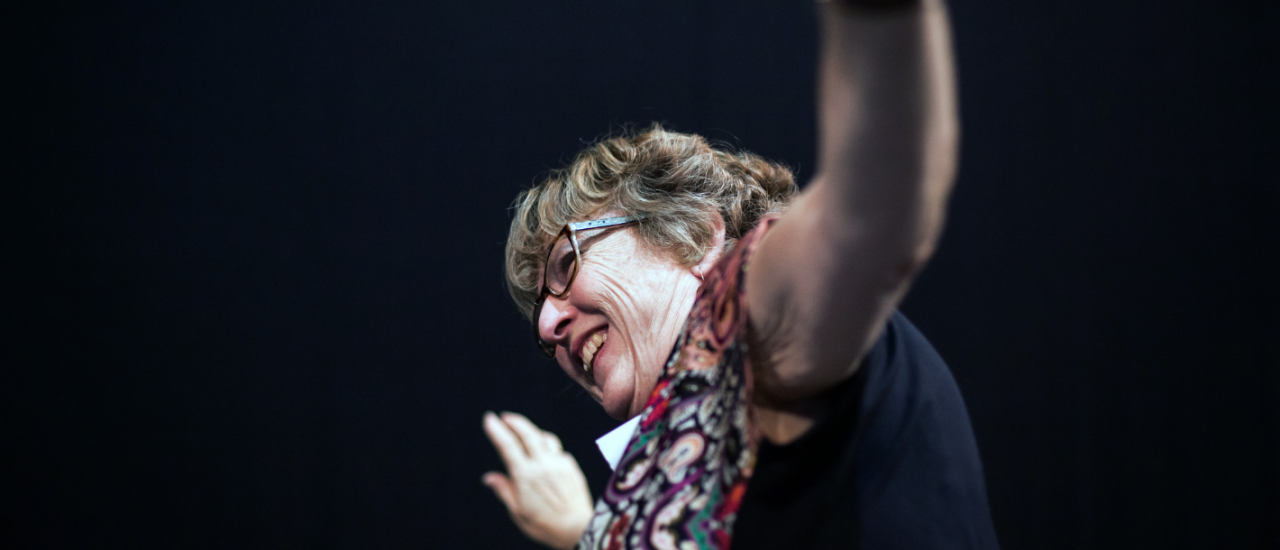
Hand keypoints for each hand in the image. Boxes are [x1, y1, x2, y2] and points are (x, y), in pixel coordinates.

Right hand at [482, 411, 593, 549]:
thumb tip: (489, 477)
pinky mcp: (571, 466)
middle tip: (505, 417)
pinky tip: (544, 455)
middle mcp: (542, 465)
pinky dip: (548, 448)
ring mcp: (559, 463)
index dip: (497, 430)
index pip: (508, 445)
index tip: (490, 419)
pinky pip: (557, 450)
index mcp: (525, 476)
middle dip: (515, 421)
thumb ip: (504, 490)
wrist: (578, 529)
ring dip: (533, 431)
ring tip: (524, 432)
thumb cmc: (546, 525)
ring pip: (545, 438)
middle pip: (528, 433)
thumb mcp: (518, 512)